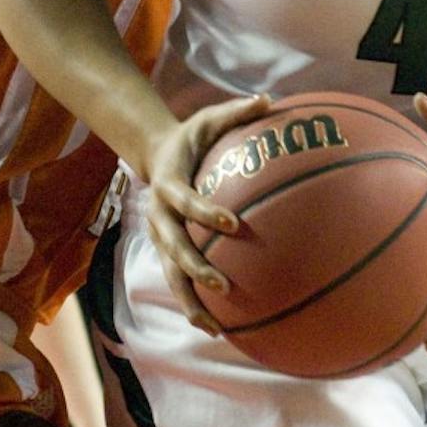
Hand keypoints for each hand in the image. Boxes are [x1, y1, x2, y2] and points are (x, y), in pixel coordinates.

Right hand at [145, 92, 272, 332]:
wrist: (156, 153)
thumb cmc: (192, 136)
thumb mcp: (210, 117)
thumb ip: (238, 111)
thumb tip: (270, 98)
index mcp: (169, 183)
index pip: (184, 201)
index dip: (203, 212)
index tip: (231, 223)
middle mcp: (159, 214)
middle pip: (172, 247)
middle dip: (195, 268)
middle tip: (223, 285)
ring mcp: (160, 236)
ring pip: (171, 274)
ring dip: (189, 300)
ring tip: (213, 326)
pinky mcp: (166, 249)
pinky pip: (178, 280)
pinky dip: (192, 304)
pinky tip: (215, 327)